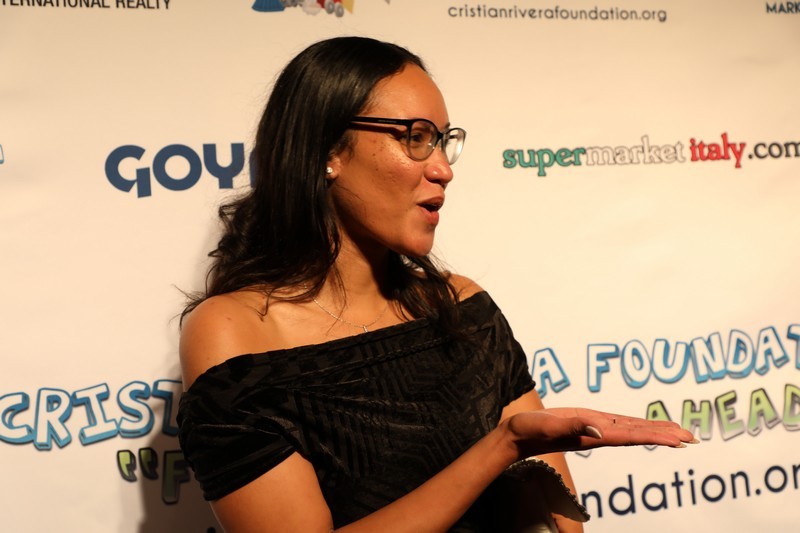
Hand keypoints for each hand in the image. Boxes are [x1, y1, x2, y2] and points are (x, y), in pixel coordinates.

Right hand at [503, 407, 695, 459]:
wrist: (516, 435)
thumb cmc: (530, 430)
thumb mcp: (550, 426)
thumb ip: (574, 426)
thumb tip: (601, 430)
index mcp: (594, 435)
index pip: (633, 436)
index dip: (658, 437)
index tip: (680, 440)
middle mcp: (599, 433)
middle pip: (639, 434)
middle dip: (665, 435)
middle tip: (693, 438)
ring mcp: (594, 427)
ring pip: (631, 429)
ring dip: (655, 430)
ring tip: (678, 433)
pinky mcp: (587, 420)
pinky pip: (618, 423)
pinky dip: (636, 424)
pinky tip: (644, 426)